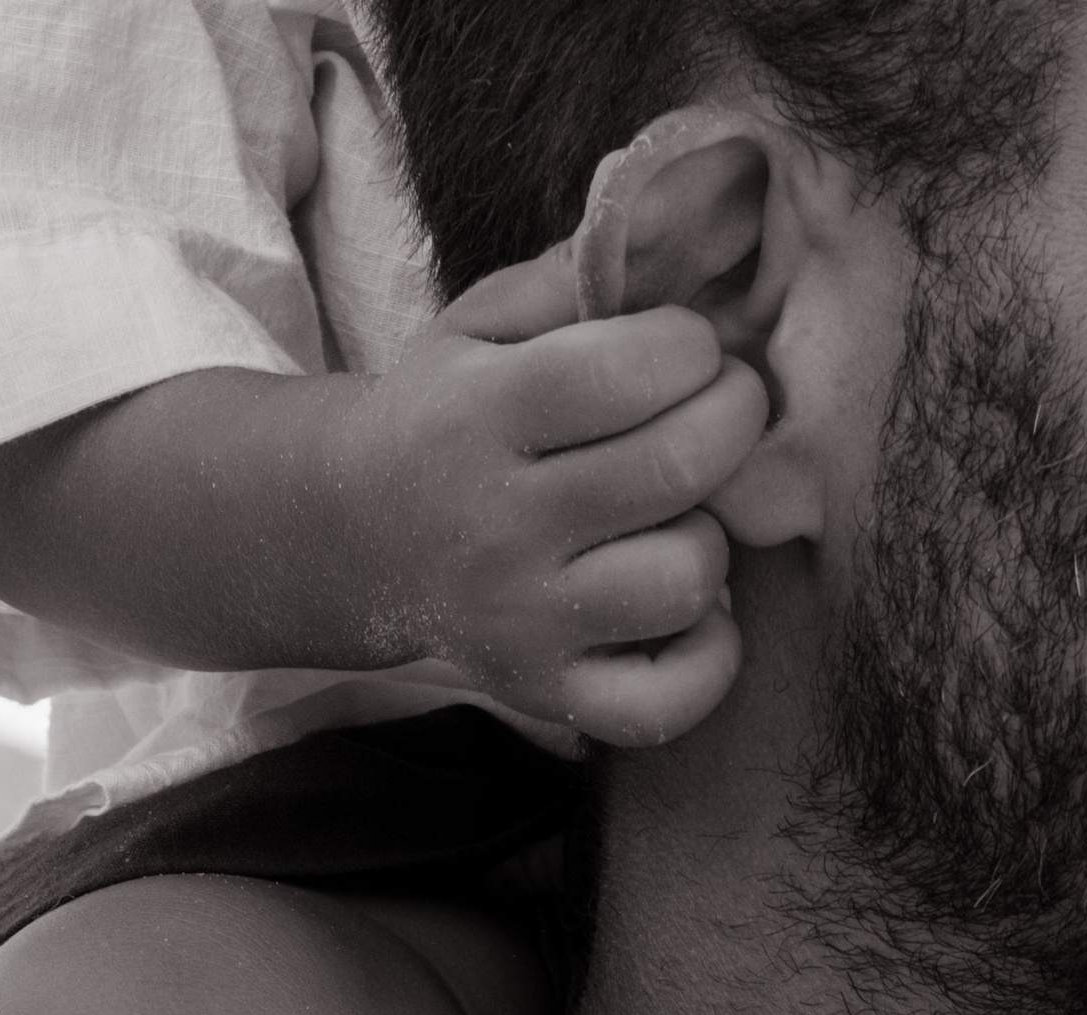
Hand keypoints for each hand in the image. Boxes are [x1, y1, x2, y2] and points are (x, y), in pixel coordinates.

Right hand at [332, 251, 768, 747]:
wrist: (353, 536)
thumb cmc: (445, 416)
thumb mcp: (480, 324)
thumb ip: (573, 281)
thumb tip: (681, 240)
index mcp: (478, 417)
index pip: (624, 371)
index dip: (689, 347)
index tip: (688, 348)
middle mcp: (497, 528)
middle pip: (674, 469)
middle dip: (732, 419)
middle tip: (724, 408)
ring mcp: (523, 624)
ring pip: (683, 581)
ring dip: (709, 536)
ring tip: (679, 515)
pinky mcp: (546, 695)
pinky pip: (666, 703)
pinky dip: (709, 658)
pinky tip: (692, 610)